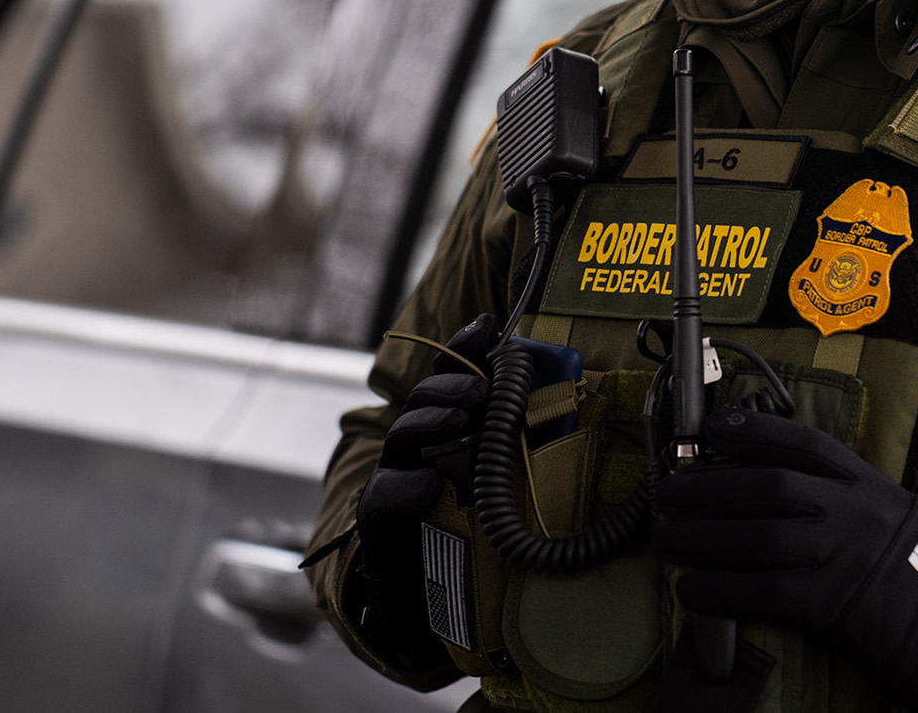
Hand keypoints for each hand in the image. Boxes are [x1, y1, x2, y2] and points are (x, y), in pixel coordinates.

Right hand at [351, 313, 498, 665]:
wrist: (428, 589)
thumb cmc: (466, 518)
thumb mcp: (495, 467)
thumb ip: (510, 425)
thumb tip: (536, 377)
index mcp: (442, 424)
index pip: (449, 377)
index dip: (463, 349)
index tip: (487, 327)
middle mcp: (415, 445)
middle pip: (424, 402)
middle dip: (449, 388)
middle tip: (480, 391)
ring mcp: (394, 478)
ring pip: (404, 439)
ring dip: (431, 425)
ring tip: (461, 423)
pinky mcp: (381, 519)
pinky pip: (389, 497)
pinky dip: (411, 488)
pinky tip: (432, 483)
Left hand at [654, 408, 917, 712]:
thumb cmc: (908, 565)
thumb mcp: (881, 509)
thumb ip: (835, 491)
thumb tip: (759, 481)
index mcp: (863, 482)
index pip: (802, 443)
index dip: (755, 431)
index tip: (716, 428)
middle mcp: (851, 510)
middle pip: (767, 488)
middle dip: (707, 489)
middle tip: (668, 494)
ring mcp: (842, 555)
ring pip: (757, 537)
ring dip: (700, 539)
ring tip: (667, 541)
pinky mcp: (832, 604)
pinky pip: (764, 591)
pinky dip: (720, 590)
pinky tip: (692, 591)